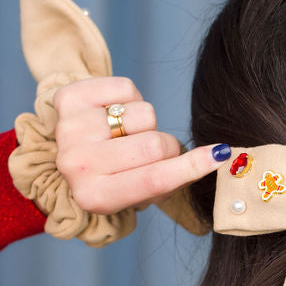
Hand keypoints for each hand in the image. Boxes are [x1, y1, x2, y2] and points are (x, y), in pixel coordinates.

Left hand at [53, 76, 224, 216]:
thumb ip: (173, 179)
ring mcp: (70, 130)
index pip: (154, 180)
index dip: (191, 167)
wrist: (65, 150)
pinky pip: (126, 88)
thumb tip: (220, 154)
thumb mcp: (137, 192)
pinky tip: (113, 113)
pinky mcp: (67, 99)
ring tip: (125, 133)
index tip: (220, 155)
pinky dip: (130, 98)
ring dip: (145, 122)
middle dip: (166, 145)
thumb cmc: (113, 174)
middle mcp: (77, 165)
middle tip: (153, 150)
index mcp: (96, 197)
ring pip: (143, 114)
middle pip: (154, 145)